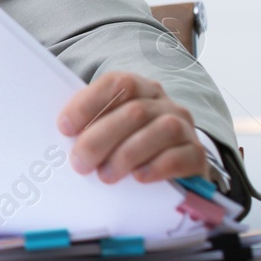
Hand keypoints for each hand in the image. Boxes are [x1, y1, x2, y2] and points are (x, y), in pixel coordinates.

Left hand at [58, 71, 211, 184]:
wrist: (174, 164)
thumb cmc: (130, 143)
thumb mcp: (109, 127)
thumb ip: (91, 124)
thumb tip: (63, 136)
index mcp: (140, 88)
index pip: (116, 83)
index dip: (89, 103)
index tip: (65, 127)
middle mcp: (164, 103)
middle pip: (134, 111)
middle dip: (101, 138)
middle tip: (80, 162)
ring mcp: (184, 126)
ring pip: (160, 130)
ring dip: (127, 155)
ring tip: (105, 175)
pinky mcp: (196, 154)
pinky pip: (181, 156)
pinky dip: (156, 167)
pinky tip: (138, 177)